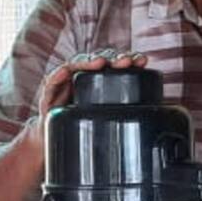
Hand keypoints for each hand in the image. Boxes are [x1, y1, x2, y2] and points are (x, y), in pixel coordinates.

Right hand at [27, 49, 147, 149]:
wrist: (53, 142)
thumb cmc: (81, 131)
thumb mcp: (105, 123)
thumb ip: (122, 116)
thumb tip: (153, 117)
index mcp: (98, 84)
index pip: (114, 66)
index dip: (128, 60)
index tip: (142, 60)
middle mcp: (82, 79)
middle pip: (97, 62)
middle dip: (112, 58)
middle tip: (126, 61)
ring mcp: (65, 84)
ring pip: (76, 66)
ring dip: (88, 62)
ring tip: (99, 62)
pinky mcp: (48, 94)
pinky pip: (52, 82)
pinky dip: (58, 75)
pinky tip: (65, 72)